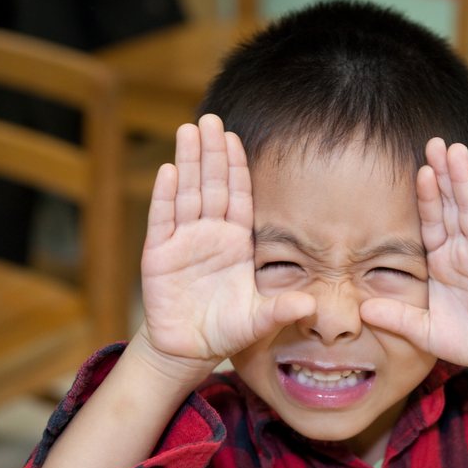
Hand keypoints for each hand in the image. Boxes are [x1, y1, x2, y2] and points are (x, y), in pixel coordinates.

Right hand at [139, 114, 313, 372]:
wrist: (188, 349)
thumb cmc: (226, 330)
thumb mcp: (258, 320)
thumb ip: (281, 311)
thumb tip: (309, 306)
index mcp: (236, 243)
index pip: (239, 197)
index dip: (237, 168)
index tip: (237, 138)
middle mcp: (210, 236)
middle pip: (212, 186)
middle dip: (212, 153)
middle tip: (211, 118)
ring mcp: (182, 242)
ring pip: (187, 194)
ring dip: (188, 162)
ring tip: (190, 130)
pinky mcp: (158, 256)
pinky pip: (163, 220)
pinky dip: (166, 196)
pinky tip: (169, 170)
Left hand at [361, 138, 467, 373]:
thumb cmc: (466, 339)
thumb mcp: (422, 331)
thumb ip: (395, 317)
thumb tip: (361, 310)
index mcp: (442, 261)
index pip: (430, 221)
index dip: (424, 195)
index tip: (416, 168)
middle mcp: (463, 251)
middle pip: (451, 205)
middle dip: (444, 174)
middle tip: (434, 142)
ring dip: (464, 180)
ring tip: (456, 150)